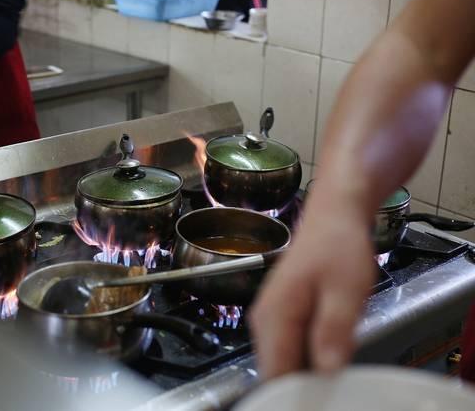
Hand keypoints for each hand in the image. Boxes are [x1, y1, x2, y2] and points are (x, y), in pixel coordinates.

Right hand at [249, 199, 375, 378]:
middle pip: (277, 372)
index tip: (322, 400)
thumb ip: (334, 329)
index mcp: (274, 315)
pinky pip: (290, 349)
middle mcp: (264, 321)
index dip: (296, 394)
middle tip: (337, 386)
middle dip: (304, 385)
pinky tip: (330, 348)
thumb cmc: (338, 247)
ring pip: (284, 363)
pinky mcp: (280, 318)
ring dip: (308, 372)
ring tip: (336, 362)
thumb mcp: (345, 289)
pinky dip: (309, 357)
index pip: (275, 373)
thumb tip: (326, 369)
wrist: (332, 217)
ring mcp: (269, 319)